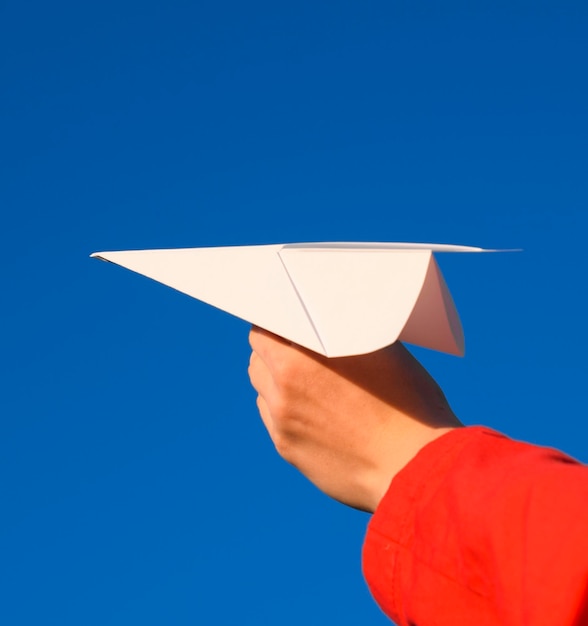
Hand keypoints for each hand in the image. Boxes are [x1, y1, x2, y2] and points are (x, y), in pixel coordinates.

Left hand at [248, 327, 460, 511]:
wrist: (416, 468)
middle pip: (257, 358)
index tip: (288, 321)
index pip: (263, 329)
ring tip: (306, 380)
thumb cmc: (407, 405)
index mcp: (299, 360)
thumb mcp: (380, 351)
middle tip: (296, 347)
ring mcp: (282, 423)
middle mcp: (282, 390)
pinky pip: (272, 418)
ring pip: (262, 389)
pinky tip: (312, 410)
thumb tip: (332, 322)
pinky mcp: (288, 449)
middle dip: (273, 349)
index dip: (275, 322)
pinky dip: (283, 408)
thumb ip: (344, 333)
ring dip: (274, 378)